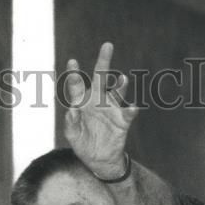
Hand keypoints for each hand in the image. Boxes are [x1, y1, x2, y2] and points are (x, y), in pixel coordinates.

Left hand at [64, 41, 138, 178]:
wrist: (100, 160)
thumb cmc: (83, 144)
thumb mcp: (73, 136)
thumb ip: (70, 123)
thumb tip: (71, 110)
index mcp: (82, 102)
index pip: (76, 84)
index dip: (74, 73)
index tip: (72, 61)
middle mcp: (97, 100)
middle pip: (100, 77)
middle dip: (103, 61)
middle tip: (107, 45)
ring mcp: (111, 108)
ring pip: (117, 92)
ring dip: (120, 86)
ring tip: (122, 80)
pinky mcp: (122, 120)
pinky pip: (128, 113)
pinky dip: (131, 110)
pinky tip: (133, 108)